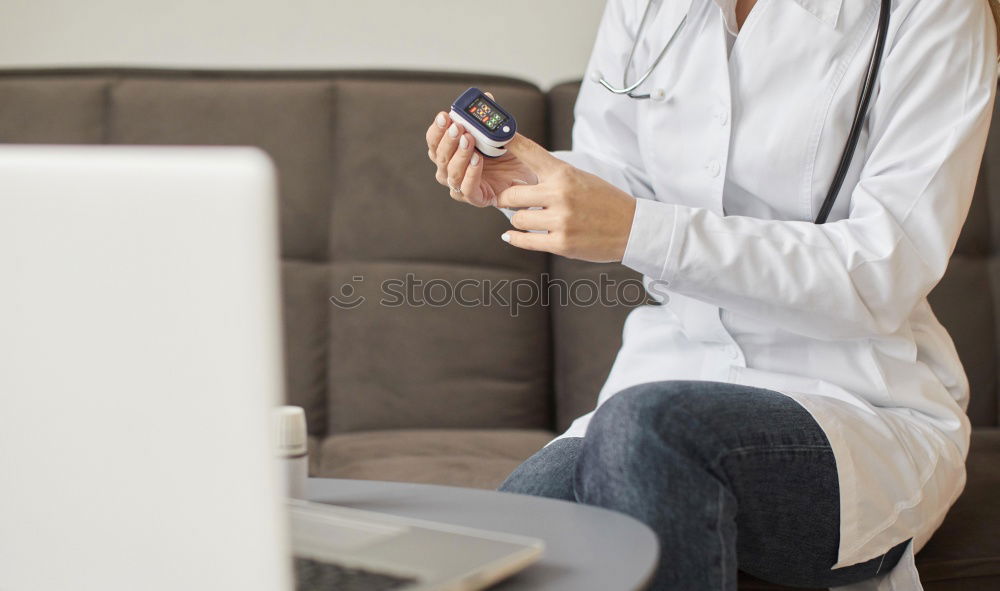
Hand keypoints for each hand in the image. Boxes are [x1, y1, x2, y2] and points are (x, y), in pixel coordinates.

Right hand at [425, 93, 536, 207]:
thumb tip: (487, 98)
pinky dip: (471, 174)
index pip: (434, 141)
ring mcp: (460, 186)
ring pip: (451, 173)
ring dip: (459, 155)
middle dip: (448, 140)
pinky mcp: (475, 198)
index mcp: (449, 152)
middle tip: (458, 127)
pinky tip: (477, 160)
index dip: (437, 129)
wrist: (527, 176)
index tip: (444, 116)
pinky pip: (467, 188)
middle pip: (439, 156)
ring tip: (469, 141)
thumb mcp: (498, 133)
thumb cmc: (507, 155)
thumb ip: (489, 118)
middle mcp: (449, 170)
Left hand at [496, 134, 636, 262]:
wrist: (631, 227)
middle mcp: (560, 194)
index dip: (509, 142)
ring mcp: (561, 220)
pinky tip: (512, 235)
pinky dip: (516, 238)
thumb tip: (523, 170)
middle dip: (508, 199)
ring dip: (518, 220)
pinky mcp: (561, 243)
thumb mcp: (581, 177)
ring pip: (517, 220)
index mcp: (564, 174)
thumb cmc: (605, 201)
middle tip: (511, 201)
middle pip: (512, 195)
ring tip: (528, 218)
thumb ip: (553, 174)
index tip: (495, 136)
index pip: (529, 152)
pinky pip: (526, 241)